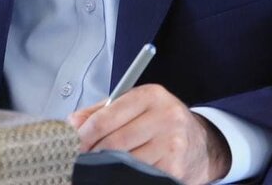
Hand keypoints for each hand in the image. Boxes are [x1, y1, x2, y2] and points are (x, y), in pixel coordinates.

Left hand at [69, 84, 231, 184]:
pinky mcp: (174, 167)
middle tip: (79, 160)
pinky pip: (139, 175)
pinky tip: (119, 174)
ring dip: (105, 168)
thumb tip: (71, 124)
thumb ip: (102, 111)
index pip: (108, 115)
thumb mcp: (136, 107)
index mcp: (151, 95)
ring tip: (97, 168)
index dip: (85, 133)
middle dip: (91, 154)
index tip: (72, 144)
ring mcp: (171, 143)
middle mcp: (165, 115)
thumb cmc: (161, 124)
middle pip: (114, 142)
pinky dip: (124, 176)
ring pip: (124, 162)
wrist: (200, 144)